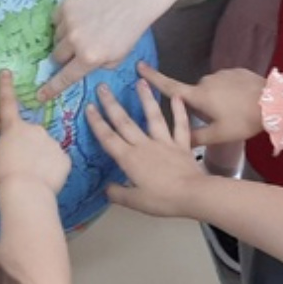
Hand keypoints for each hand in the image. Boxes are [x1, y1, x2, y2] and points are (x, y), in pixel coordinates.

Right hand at [0, 70, 70, 194]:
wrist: (27, 190)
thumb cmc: (3, 175)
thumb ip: (1, 150)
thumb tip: (7, 152)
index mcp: (13, 128)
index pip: (7, 103)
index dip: (5, 87)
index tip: (6, 71)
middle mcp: (35, 129)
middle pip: (30, 135)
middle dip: (27, 147)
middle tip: (20, 166)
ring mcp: (52, 142)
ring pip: (45, 149)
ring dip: (40, 159)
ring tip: (33, 177)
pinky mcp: (65, 157)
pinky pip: (57, 162)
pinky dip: (52, 170)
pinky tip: (45, 181)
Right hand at [40, 0, 156, 102]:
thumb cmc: (128, 31)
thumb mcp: (117, 59)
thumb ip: (96, 66)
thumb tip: (79, 65)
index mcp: (89, 58)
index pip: (65, 78)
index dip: (51, 89)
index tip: (39, 96)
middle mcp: (75, 41)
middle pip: (57, 56)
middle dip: (65, 56)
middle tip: (78, 49)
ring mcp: (68, 22)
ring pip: (56, 38)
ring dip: (66, 38)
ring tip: (85, 28)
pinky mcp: (66, 6)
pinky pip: (56, 20)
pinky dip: (64, 22)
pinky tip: (80, 17)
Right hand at [86, 81, 209, 218]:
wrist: (194, 194)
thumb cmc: (163, 199)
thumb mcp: (136, 202)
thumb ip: (118, 194)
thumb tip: (106, 189)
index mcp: (130, 159)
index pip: (108, 138)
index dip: (97, 122)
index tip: (89, 106)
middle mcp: (145, 145)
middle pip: (125, 122)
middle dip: (111, 104)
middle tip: (103, 86)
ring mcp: (164, 142)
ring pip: (153, 116)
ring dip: (146, 98)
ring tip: (140, 81)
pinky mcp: (182, 144)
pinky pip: (181, 125)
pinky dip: (180, 111)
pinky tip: (177, 97)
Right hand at [139, 63, 265, 145]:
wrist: (273, 103)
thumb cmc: (243, 120)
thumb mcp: (219, 135)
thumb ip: (196, 137)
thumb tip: (179, 141)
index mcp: (198, 95)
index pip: (169, 86)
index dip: (153, 78)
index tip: (139, 65)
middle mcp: (206, 80)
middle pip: (195, 94)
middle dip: (201, 106)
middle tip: (219, 120)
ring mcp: (222, 73)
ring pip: (212, 89)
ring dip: (217, 99)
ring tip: (234, 113)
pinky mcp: (236, 71)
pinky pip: (226, 82)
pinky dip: (230, 92)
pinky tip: (242, 102)